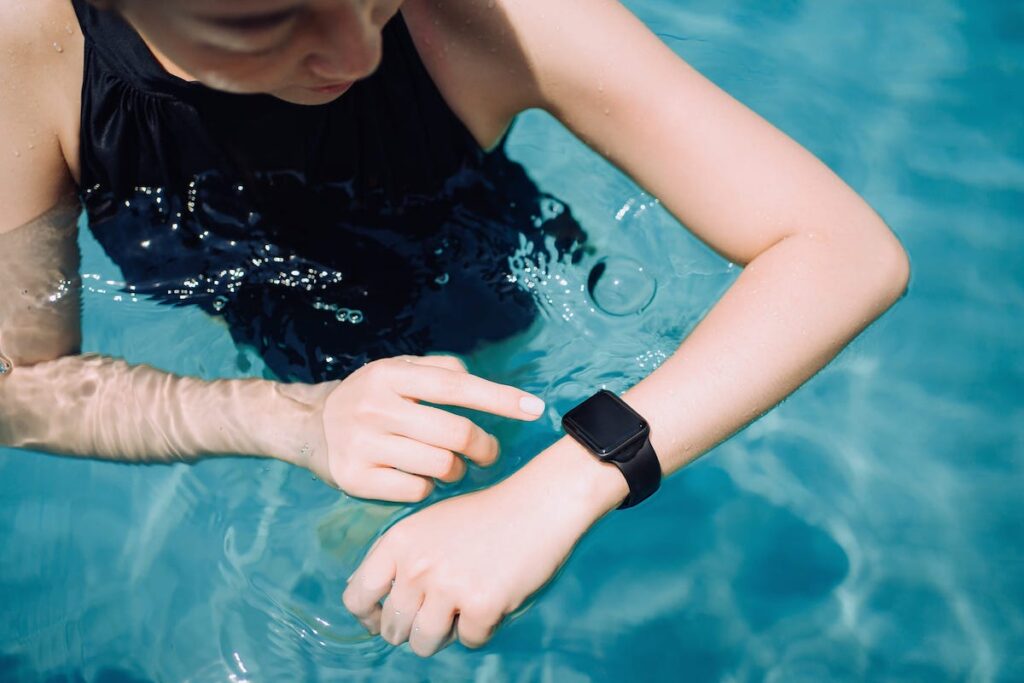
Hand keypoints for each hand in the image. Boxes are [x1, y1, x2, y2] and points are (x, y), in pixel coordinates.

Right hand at [305, 354, 545, 501]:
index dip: (499, 399)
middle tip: (489, 453)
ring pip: (440, 466)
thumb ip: (439, 370)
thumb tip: (479, 382)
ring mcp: (362, 444)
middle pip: (456, 433)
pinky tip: (419, 478)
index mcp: (390, 375)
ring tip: (450, 465)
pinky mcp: (356, 478)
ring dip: (457, 470)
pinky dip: (428, 488)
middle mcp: (375, 407)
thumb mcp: (398, 370)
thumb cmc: (373, 398)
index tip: (535, 410)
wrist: (311, 428)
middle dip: (484, 447)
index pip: (456, 386)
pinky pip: (417, 490)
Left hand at [341, 444, 614, 655]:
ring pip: (425, 643)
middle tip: (440, 610)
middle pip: (393, 629)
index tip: (386, 619)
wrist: (538, 504)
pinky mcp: (481, 605)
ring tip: (463, 609)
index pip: (357, 597)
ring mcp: (448, 587)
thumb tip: (376, 611)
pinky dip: (482, 628)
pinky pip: (470, 641)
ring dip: (444, 635)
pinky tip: (494, 598)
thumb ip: (400, 561)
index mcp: (399, 542)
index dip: (370, 615)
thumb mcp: (429, 526)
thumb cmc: (486, 516)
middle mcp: (417, 566)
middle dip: (413, 628)